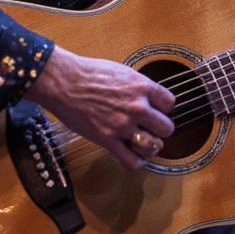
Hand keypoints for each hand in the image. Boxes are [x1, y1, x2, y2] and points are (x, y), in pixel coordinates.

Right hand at [29, 46, 175, 170]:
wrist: (64, 82)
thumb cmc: (89, 73)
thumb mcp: (122, 72)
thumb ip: (138, 87)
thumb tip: (148, 98)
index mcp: (142, 87)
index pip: (170, 103)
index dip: (163, 108)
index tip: (156, 110)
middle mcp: (137, 107)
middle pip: (167, 128)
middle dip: (161, 129)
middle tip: (152, 128)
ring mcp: (123, 125)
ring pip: (154, 146)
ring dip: (151, 146)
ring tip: (144, 142)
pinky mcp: (108, 140)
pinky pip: (132, 161)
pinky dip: (137, 161)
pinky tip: (134, 156)